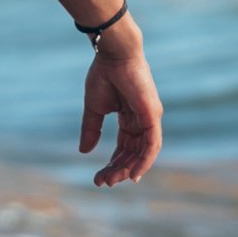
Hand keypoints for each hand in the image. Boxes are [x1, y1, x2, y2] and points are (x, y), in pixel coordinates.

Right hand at [79, 18, 161, 188]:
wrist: (112, 54)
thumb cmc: (104, 74)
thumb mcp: (95, 108)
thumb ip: (91, 129)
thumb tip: (84, 152)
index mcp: (130, 118)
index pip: (124, 148)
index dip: (112, 164)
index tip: (98, 178)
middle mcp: (143, 120)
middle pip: (133, 154)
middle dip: (118, 170)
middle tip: (102, 182)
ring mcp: (150, 118)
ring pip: (143, 153)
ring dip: (129, 169)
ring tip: (112, 180)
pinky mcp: (153, 116)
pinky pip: (152, 145)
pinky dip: (145, 161)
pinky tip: (134, 174)